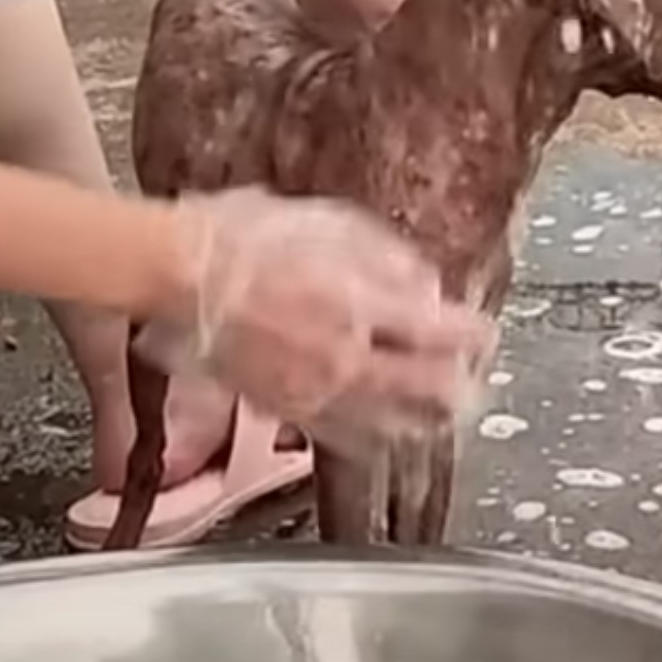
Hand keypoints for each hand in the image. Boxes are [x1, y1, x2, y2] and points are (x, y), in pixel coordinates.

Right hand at [135, 187, 496, 446]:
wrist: (176, 274)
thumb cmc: (242, 238)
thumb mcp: (325, 222)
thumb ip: (385, 256)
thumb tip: (427, 288)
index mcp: (360, 303)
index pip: (444, 335)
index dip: (476, 337)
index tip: (485, 333)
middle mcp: (345, 358)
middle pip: (431, 392)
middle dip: (463, 387)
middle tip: (475, 379)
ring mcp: (316, 391)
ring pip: (395, 427)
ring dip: (428, 421)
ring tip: (443, 413)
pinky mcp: (286, 410)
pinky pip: (347, 439)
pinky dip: (377, 438)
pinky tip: (387, 432)